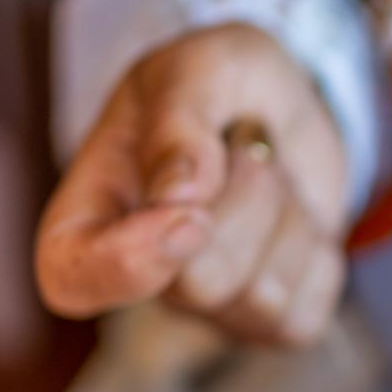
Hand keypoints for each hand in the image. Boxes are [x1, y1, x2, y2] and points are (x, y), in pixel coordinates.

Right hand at [36, 24, 351, 346]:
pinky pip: (303, 315)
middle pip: (198, 284)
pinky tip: (295, 216)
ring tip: (267, 170)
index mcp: (89, 215)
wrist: (285, 106)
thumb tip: (177, 195)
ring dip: (285, 214)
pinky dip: (317, 251)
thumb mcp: (196, 66)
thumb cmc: (220, 87)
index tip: (186, 215)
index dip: (127, 264)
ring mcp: (208, 309)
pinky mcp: (270, 324)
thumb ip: (178, 121)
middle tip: (244, 140)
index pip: (73, 281)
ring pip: (260, 297)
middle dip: (246, 197)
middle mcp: (144, 277)